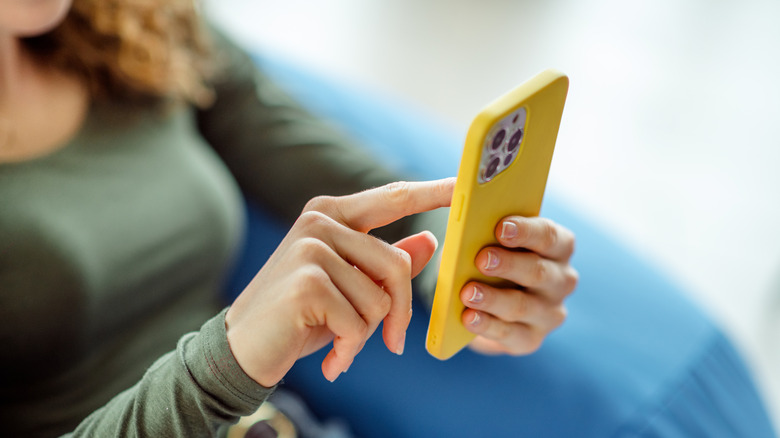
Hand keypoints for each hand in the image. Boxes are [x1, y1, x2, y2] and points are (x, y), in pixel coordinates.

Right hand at [225, 179, 453, 385]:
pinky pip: (359, 321)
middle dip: (398, 313)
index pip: (393, 198)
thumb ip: (386, 263)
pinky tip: (331, 357)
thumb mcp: (350, 289)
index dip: (432, 192)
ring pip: (380, 298)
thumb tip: (430, 239)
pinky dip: (350, 348)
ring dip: (366, 334)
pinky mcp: (307, 282)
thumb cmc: (301, 317)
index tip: (465, 183)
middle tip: (391, 343)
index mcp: (332, 214)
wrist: (242, 350)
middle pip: (398, 265)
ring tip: (338, 343)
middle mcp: (320, 221)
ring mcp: (311, 248)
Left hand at [461, 216, 576, 354]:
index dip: (525, 231)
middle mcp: (561, 280)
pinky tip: (468, 318)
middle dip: (508, 265)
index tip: (501, 228)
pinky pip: (509, 333)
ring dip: (493, 299)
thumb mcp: (493, 241)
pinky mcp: (531, 339)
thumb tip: (466, 233)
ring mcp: (549, 313)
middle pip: (538, 271)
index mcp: (558, 247)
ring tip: (467, 293)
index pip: (549, 236)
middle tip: (481, 259)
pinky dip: (486, 325)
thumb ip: (487, 232)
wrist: (489, 301)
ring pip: (522, 305)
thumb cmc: (493, 258)